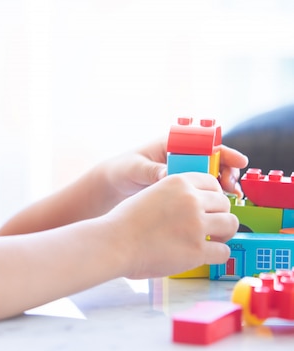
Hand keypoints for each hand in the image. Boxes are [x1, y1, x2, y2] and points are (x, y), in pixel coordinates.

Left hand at [105, 137, 247, 201]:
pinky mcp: (181, 189)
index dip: (224, 152)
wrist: (112, 186)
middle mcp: (182, 156)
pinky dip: (212, 197)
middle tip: (231, 185)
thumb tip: (169, 175)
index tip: (238, 161)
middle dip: (228, 171)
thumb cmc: (121, 169)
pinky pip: (202, 191)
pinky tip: (219, 207)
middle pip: (214, 161)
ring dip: (223, 185)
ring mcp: (183, 172)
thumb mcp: (136, 168)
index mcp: (172, 143)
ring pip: (211, 177)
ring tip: (230, 196)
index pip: (205, 143)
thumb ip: (153, 171)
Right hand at [107, 172, 238, 278]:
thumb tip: (190, 207)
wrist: (114, 243)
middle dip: (219, 215)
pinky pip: (223, 251)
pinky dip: (217, 254)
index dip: (212, 197)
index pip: (212, 183)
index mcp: (178, 182)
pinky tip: (205, 256)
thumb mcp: (150, 194)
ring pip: (230, 225)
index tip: (208, 207)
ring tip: (211, 241)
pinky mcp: (197, 250)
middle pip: (225, 204)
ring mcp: (196, 225)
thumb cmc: (124, 223)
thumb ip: (172, 197)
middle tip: (210, 227)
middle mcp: (191, 200)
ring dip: (223, 234)